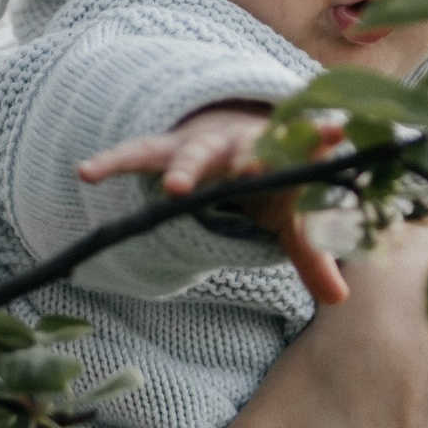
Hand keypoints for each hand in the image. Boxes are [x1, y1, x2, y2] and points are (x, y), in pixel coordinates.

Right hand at [80, 102, 350, 304]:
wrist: (234, 127)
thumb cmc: (268, 179)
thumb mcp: (290, 215)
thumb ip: (313, 253)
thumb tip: (341, 300)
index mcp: (279, 155)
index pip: (301, 148)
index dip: (315, 142)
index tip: (333, 132)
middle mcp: (240, 143)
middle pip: (244, 150)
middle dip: (248, 159)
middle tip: (251, 171)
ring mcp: (202, 144)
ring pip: (192, 153)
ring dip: (184, 168)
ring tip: (172, 189)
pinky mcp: (168, 147)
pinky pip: (138, 153)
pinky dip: (113, 161)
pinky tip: (86, 172)